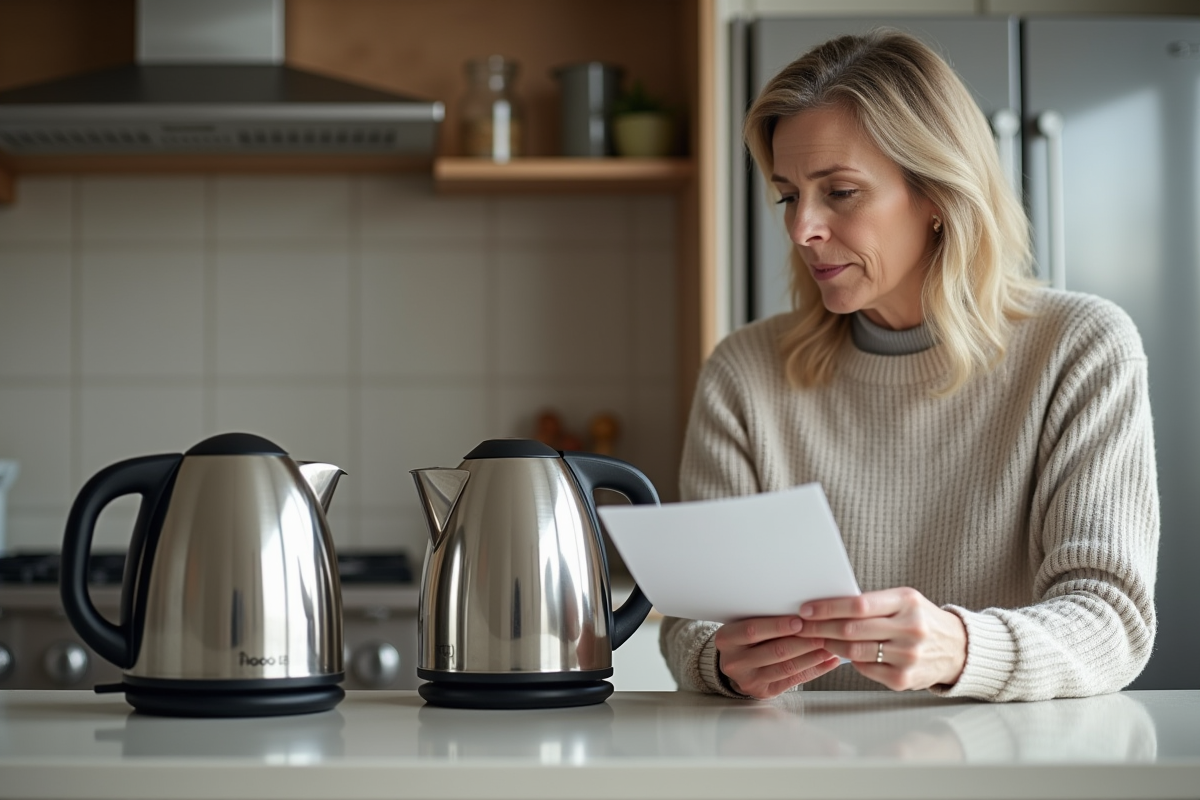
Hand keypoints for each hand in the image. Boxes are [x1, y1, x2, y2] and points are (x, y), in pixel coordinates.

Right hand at [713, 615, 840, 698]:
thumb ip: (764, 618)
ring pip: (786, 668)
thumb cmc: (744, 637)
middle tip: (824, 632)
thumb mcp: (744, 623)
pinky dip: (814, 670)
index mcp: (726, 639)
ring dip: (812, 657)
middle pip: (774, 651)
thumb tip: (801, 609)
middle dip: (803, 641)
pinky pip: (793, 681)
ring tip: (831, 646)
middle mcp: (734, 662)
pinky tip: (828, 661)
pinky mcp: (763, 692)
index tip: (800, 620)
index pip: (752, 631)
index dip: (777, 626)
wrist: (734, 663)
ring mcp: (748, 680)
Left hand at [796, 587, 966, 690]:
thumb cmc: (920, 619)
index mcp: (907, 602)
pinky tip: (840, 653)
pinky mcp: (903, 679)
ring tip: (815, 638)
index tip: (806, 609)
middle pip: (852, 629)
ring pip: (854, 651)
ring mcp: (908, 656)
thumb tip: (826, 606)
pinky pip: (864, 668)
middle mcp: (911, 629)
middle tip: (801, 626)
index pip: (858, 605)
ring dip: (829, 645)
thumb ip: (872, 603)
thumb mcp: (903, 601)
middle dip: (820, 627)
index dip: (828, 608)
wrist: (956, 648)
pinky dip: (849, 660)